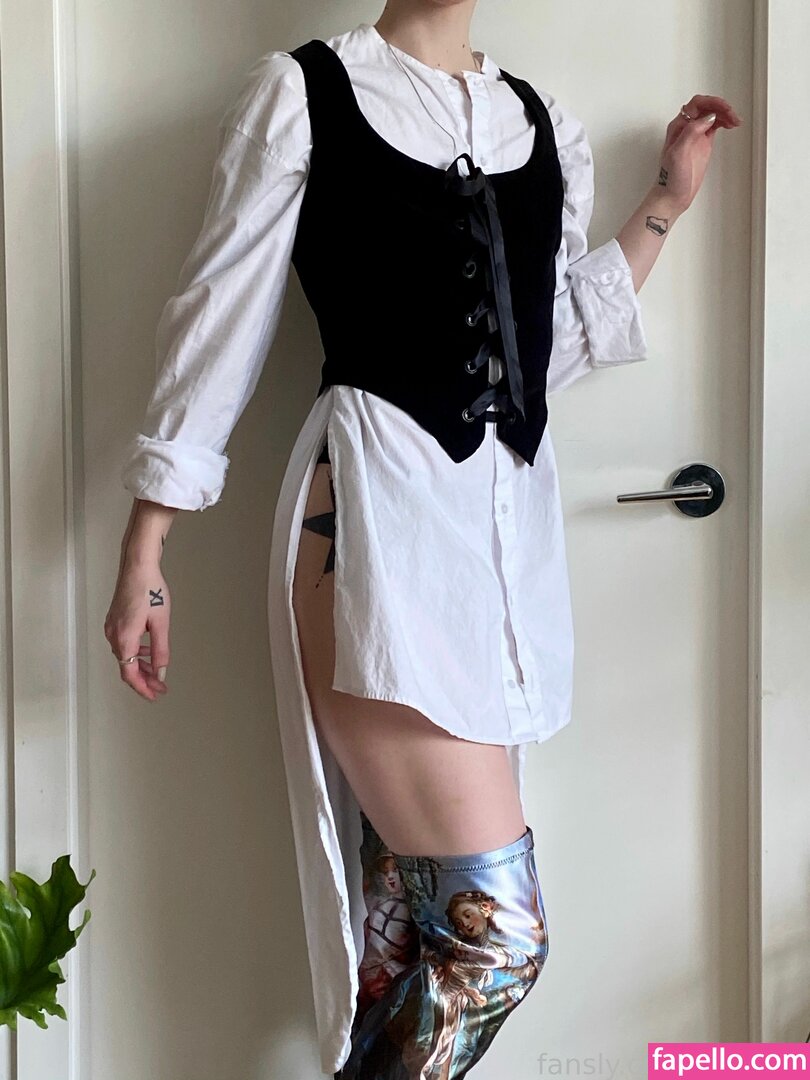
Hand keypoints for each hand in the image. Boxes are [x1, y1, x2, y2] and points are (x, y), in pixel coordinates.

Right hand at [105, 563, 170, 700]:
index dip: (142, 688)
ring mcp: (111, 627)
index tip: (155, 695)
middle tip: (160, 687)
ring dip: (140, 665)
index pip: (129, 673)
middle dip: (144, 679)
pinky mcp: (114, 619)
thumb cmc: (152, 591)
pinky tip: (148, 649)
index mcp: (124, 638)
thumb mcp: (161, 623)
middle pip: (126, 666)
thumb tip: (160, 673)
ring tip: (157, 672)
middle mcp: (113, 635)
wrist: (138, 565)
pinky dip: (136, 652)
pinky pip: (123, 643)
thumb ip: (160, 651)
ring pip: (125, 655)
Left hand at [657, 94, 741, 213]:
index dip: (711, 103)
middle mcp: (686, 128)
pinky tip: (731, 124)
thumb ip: (691, 132)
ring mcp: (695, 135)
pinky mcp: (703, 143)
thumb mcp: (678, 153)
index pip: (696, 104)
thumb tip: (707, 117)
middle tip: (733, 116)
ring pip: (712, 115)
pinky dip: (724, 122)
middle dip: (720, 107)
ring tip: (735, 121)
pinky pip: (715, 125)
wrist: (672, 196)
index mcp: (678, 126)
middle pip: (706, 107)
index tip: (724, 109)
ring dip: (724, 114)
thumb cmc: (671, 179)